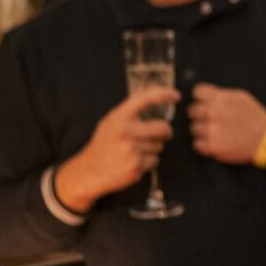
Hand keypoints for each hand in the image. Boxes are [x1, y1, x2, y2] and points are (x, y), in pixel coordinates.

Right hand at [54, 87, 180, 212]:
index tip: (176, 96)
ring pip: (159, 146)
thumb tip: (155, 98)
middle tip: (159, 135)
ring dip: (153, 149)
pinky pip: (155, 160)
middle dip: (165, 133)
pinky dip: (149, 162)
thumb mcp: (111, 122)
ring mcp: (131, 149)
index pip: (145, 99)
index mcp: (118, 117)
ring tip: (135, 151)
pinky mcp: (136, 165)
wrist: (89, 171)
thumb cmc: (103, 145)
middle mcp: (125, 131)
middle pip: (163, 128)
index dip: (163, 94)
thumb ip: (130, 112)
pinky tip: (134, 161)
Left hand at [189, 83, 265, 165]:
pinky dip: (203, 143)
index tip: (205, 103)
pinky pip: (196, 143)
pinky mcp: (213, 147)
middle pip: (192, 111)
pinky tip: (214, 140)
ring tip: (214, 131)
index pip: (197, 93)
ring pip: (193, 128)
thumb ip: (220, 95)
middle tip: (210, 119)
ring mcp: (212, 131)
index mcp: (221, 99)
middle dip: (200, 114)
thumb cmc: (253, 117)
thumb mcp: (240, 98)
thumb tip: (203, 96)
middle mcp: (214, 113)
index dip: (201, 98)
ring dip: (201, 129)